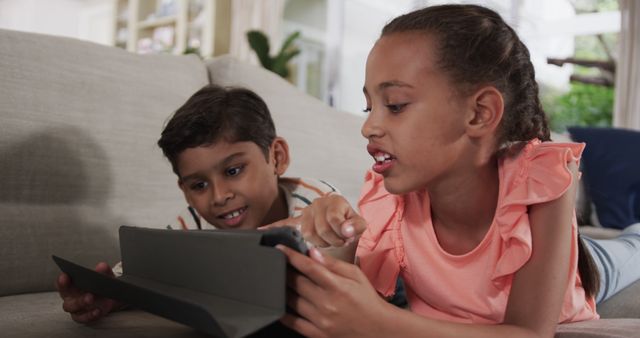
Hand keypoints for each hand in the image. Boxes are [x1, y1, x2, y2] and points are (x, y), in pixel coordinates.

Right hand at [55, 262, 122, 322]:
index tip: (64, 276)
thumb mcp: (104, 275)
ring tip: (91, 298)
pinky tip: (98, 310)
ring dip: (82, 303)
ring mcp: (75, 308)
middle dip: (75, 295)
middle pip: (67, 298)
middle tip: (88, 293)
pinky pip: (84, 318)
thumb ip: (102, 270)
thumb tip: (102, 266)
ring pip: (73, 308)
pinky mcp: (82, 317)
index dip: (61, 281)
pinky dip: (90, 315)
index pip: (61, 283)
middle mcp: (70, 298)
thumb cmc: (101, 284)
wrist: (111, 297)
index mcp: (71, 285)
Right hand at [261, 194, 366, 247]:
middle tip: (338, 243)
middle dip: (331, 240)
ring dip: (318, 242)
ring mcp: (305, 213)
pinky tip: (261, 229)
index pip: (334, 220)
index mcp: (334, 201)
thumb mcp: (360, 225)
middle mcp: (317, 204)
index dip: (341, 234)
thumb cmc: (350, 226)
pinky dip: (273, 227)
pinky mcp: (296, 222)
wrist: (342, 226)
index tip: (347, 239)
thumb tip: (346, 230)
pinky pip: (283, 224)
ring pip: (307, 233)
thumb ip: (357, 226)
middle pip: (320, 228)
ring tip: (327, 243)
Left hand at [277, 245, 391, 337]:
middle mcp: (327, 303)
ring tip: (279, 280)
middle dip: (284, 270)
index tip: (279, 249)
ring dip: (282, 288)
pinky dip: (283, 311)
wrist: (378, 328)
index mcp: (337, 286)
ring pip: (292, 301)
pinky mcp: (317, 334)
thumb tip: (312, 252)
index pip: (308, 267)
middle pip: (296, 283)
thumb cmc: (367, 299)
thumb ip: (333, 263)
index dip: (291, 256)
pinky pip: (293, 322)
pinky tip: (280, 302)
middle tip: (277, 263)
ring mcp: (321, 320)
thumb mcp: (355, 275)